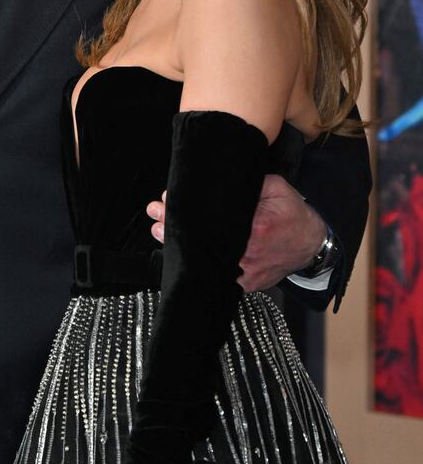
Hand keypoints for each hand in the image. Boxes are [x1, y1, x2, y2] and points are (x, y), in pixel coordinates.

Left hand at [147, 175, 324, 290]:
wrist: (310, 244)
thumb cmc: (291, 212)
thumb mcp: (275, 187)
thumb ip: (248, 183)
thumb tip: (214, 179)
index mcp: (257, 227)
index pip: (211, 220)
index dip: (184, 212)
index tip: (164, 201)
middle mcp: (249, 254)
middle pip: (202, 243)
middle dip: (173, 228)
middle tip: (155, 215)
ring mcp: (247, 273)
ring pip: (206, 261)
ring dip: (181, 246)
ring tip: (158, 230)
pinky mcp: (246, 284)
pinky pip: (217, 274)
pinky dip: (199, 262)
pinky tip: (180, 250)